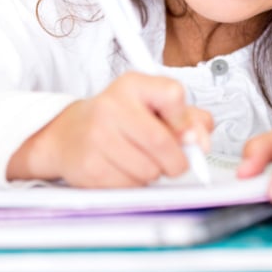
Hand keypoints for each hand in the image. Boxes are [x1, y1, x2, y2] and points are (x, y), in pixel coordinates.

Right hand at [6, 72, 213, 186]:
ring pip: (149, 170)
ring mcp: (97, 136)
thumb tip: (202, 141)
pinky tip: (123, 169)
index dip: (186, 120)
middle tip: (172, 160)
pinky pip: (130, 186)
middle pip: (164, 142)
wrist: (69, 133)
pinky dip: (135, 184)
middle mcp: (111, 106)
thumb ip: (189, 118)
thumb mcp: (153, 106)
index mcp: (132, 84)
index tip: (185, 132)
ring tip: (139, 160)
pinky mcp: (90, 166)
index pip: (173, 94)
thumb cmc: (119, 119)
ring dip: (154, 173)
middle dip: (177, 160)